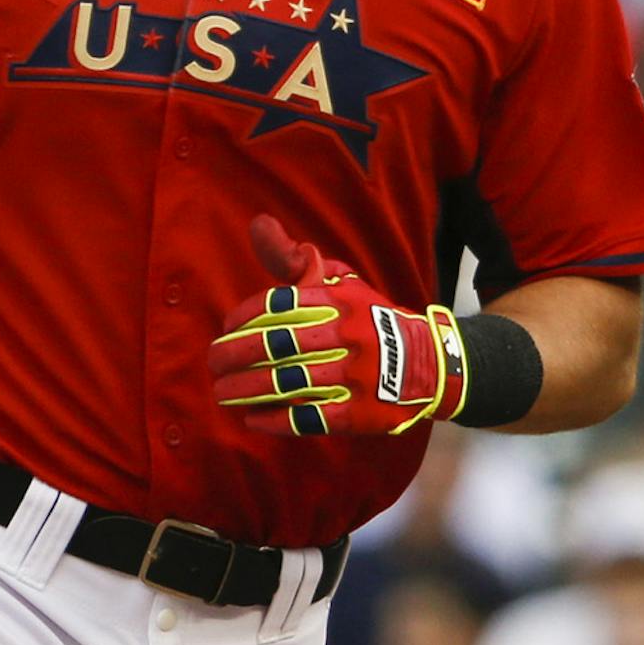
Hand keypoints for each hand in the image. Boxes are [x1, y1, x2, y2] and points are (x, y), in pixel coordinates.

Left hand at [209, 215, 465, 438]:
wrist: (431, 362)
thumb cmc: (370, 318)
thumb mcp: (342, 281)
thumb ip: (296, 259)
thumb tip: (258, 224)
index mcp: (341, 301)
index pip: (280, 303)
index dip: (245, 316)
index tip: (226, 328)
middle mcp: (349, 336)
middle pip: (278, 345)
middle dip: (236, 355)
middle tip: (212, 363)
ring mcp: (356, 377)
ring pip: (289, 382)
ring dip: (247, 389)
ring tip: (222, 393)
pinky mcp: (361, 413)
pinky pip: (311, 417)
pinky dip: (277, 419)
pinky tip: (252, 419)